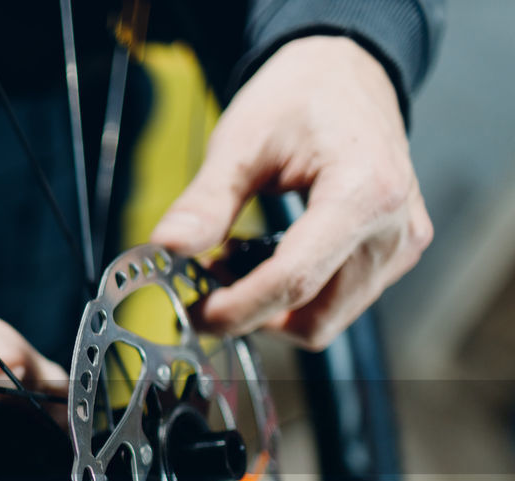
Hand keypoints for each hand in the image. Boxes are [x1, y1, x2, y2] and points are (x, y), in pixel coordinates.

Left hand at [151, 36, 432, 349]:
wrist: (345, 73)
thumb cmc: (298, 97)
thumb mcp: (240, 141)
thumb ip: (206, 201)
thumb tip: (167, 247)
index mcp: (364, 192)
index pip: (294, 280)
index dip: (238, 309)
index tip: (196, 313)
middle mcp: (394, 228)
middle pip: (314, 316)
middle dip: (253, 314)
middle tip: (206, 284)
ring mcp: (400, 245)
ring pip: (327, 320)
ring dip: (273, 309)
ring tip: (234, 262)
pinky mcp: (395, 254)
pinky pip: (339, 302)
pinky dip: (295, 298)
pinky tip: (265, 259)